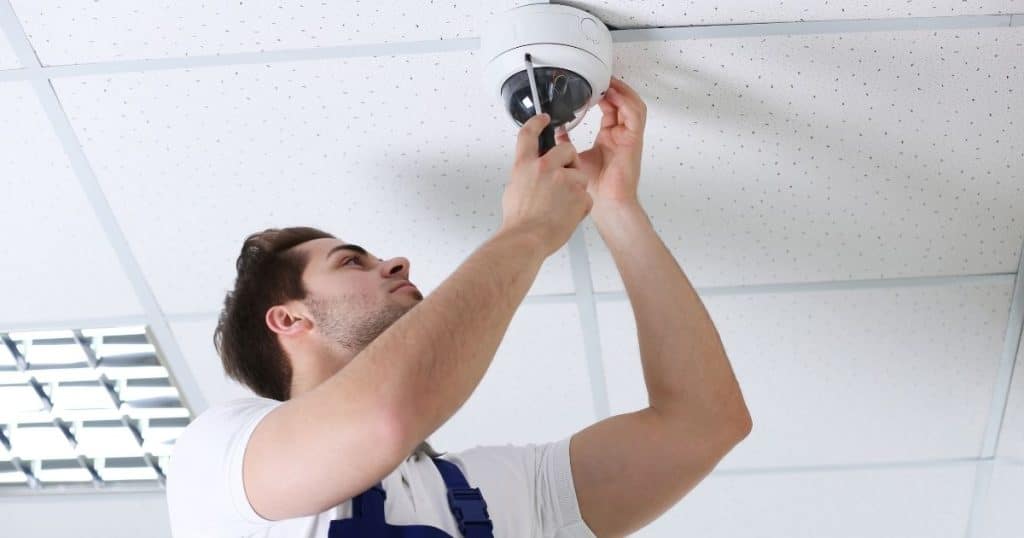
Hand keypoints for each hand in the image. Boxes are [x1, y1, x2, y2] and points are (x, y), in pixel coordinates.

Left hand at [555, 76, 646, 206]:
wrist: (606, 204)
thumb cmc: (594, 188)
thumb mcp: (574, 158)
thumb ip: (565, 142)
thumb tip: (553, 130)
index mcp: (609, 139)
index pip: (609, 109)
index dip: (603, 95)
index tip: (591, 84)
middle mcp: (621, 136)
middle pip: (622, 103)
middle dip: (613, 88)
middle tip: (600, 76)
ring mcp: (628, 137)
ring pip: (632, 105)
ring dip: (621, 91)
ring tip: (608, 81)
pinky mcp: (634, 140)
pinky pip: (635, 114)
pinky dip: (626, 101)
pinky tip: (614, 94)